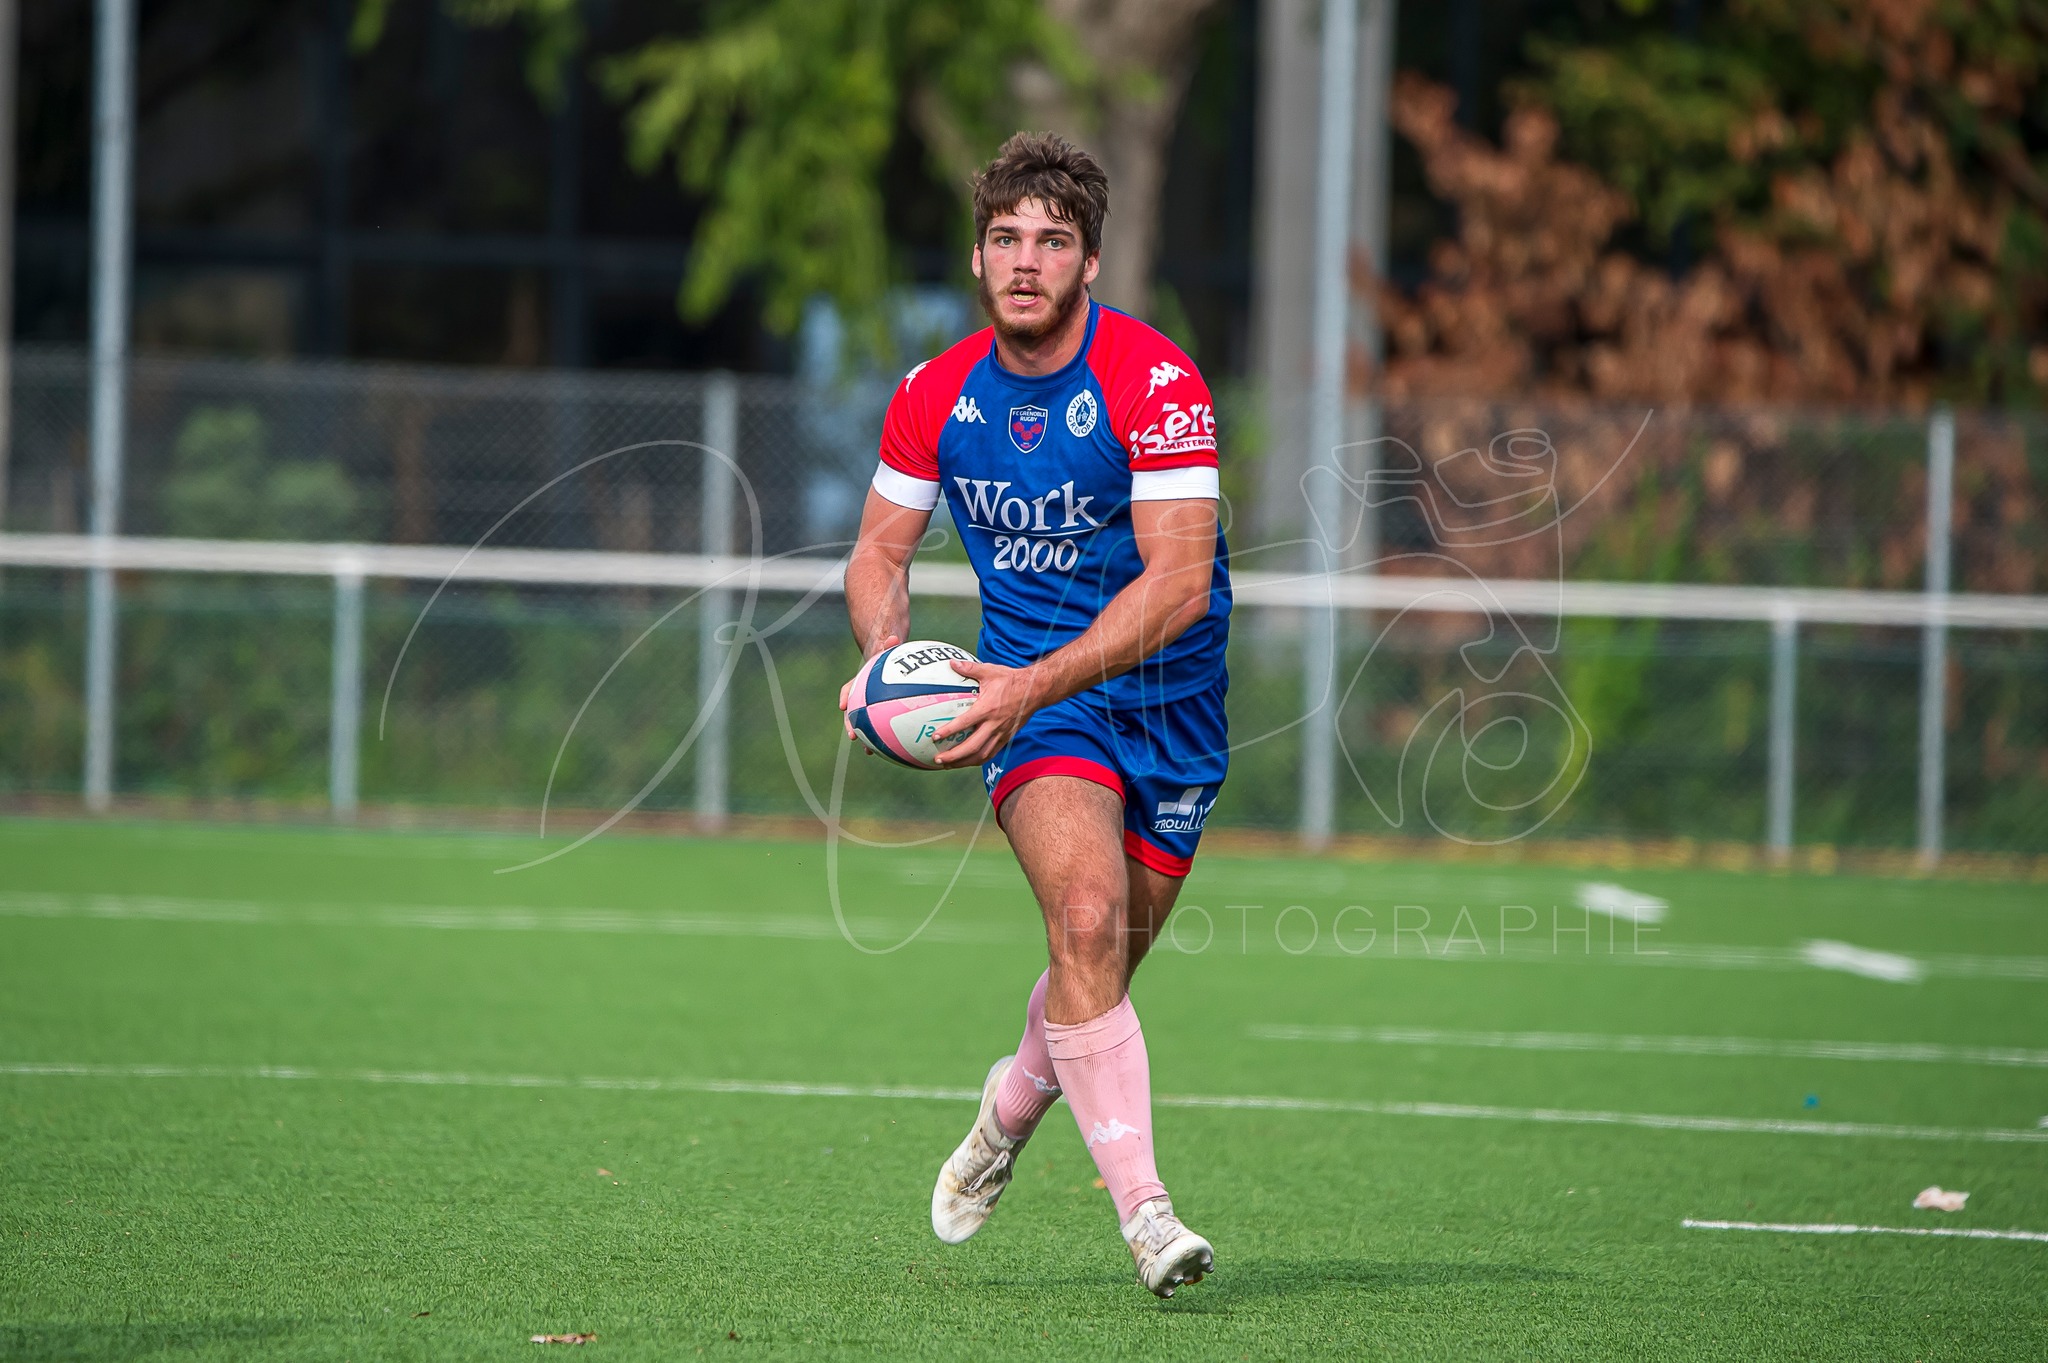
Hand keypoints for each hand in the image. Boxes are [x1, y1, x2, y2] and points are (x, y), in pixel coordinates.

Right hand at [840, 634, 901, 743]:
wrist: (890, 658)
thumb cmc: (890, 652)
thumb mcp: (889, 646)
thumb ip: (890, 645)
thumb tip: (893, 638)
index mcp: (862, 681)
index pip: (849, 688)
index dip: (846, 696)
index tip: (843, 706)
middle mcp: (863, 695)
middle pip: (853, 712)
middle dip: (851, 724)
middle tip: (852, 735)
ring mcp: (872, 705)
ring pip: (866, 723)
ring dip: (866, 737)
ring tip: (869, 752)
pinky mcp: (883, 712)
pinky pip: (883, 726)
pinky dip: (887, 737)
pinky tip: (895, 750)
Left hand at [930, 658, 1046, 767]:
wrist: (1035, 690)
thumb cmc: (1011, 680)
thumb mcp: (990, 671)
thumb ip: (970, 668)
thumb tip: (952, 663)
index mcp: (988, 708)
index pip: (965, 723)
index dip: (949, 731)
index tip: (935, 736)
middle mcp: (994, 724)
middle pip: (972, 746)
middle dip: (954, 756)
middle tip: (938, 759)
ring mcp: (1001, 733)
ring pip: (981, 754)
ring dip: (964, 762)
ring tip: (948, 764)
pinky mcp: (1006, 738)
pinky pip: (991, 753)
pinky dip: (977, 760)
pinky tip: (966, 761)